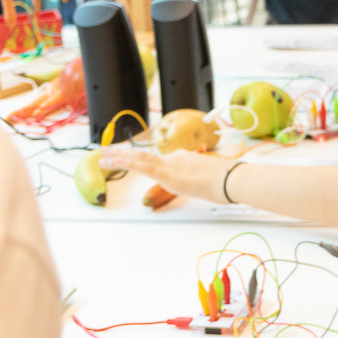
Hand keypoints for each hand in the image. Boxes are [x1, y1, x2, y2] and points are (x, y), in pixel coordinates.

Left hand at [100, 143, 225, 202]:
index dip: (145, 160)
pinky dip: (125, 162)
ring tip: (103, 156)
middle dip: (126, 154)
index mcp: (186, 159)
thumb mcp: (214, 181)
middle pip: (146, 155)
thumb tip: (205, 185)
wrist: (234, 179)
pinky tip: (112, 161)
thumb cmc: (230, 182)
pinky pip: (141, 165)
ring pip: (139, 158)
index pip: (162, 160)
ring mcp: (171, 164)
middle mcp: (176, 158)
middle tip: (109, 151)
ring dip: (119, 157)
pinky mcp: (167, 173)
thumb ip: (204, 181)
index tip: (135, 160)